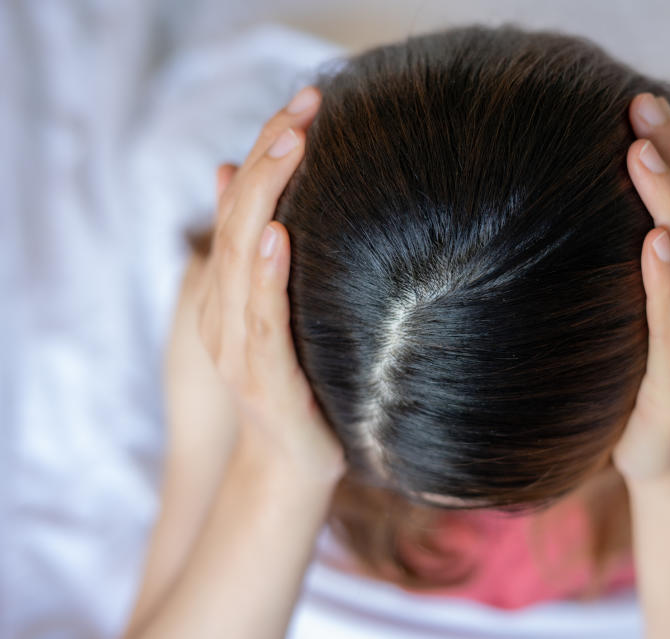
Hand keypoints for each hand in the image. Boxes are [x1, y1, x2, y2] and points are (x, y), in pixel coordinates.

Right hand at [196, 86, 345, 484]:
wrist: (287, 469)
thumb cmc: (290, 386)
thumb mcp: (267, 310)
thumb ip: (250, 250)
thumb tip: (228, 173)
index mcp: (229, 291)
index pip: (243, 203)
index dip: (267, 148)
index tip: (305, 101)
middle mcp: (226, 310)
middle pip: (242, 218)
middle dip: (271, 156)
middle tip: (307, 103)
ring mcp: (240, 346)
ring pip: (246, 259)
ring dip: (266, 199)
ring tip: (291, 146)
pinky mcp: (267, 380)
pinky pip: (264, 323)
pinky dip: (268, 278)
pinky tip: (279, 239)